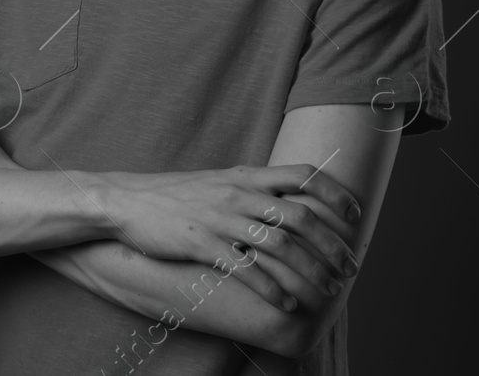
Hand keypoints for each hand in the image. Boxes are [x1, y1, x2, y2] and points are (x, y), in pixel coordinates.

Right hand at [104, 165, 361, 312]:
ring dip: (310, 272)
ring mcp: (219, 218)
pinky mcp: (201, 243)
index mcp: (244, 175)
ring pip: (279, 246)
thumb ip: (249, 188)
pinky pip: (245, 268)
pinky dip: (271, 288)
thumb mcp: (215, 180)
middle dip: (332, 245)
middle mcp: (236, 193)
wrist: (124, 202)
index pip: (302, 175)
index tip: (354, 217)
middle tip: (349, 268)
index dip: (335, 194)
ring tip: (327, 291)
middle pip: (300, 216)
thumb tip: (285, 201)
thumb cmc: (171, 195)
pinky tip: (287, 303)